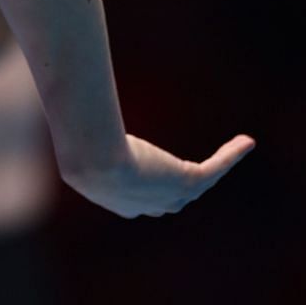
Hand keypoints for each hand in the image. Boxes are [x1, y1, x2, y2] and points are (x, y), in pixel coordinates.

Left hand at [61, 133, 254, 217]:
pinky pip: (216, 168)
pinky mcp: (187, 182)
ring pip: (200, 182)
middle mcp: (147, 206)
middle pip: (172, 198)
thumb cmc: (79, 146)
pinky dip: (231, 155)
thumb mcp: (75, 137)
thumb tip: (58, 100)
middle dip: (185, 185)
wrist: (95, 160)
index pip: (140, 197)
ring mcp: (169, 197)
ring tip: (234, 148)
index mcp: (119, 201)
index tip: (150, 166)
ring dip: (219, 166)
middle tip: (200, 170)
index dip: (150, 184)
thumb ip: (72, 123)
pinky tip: (246, 141)